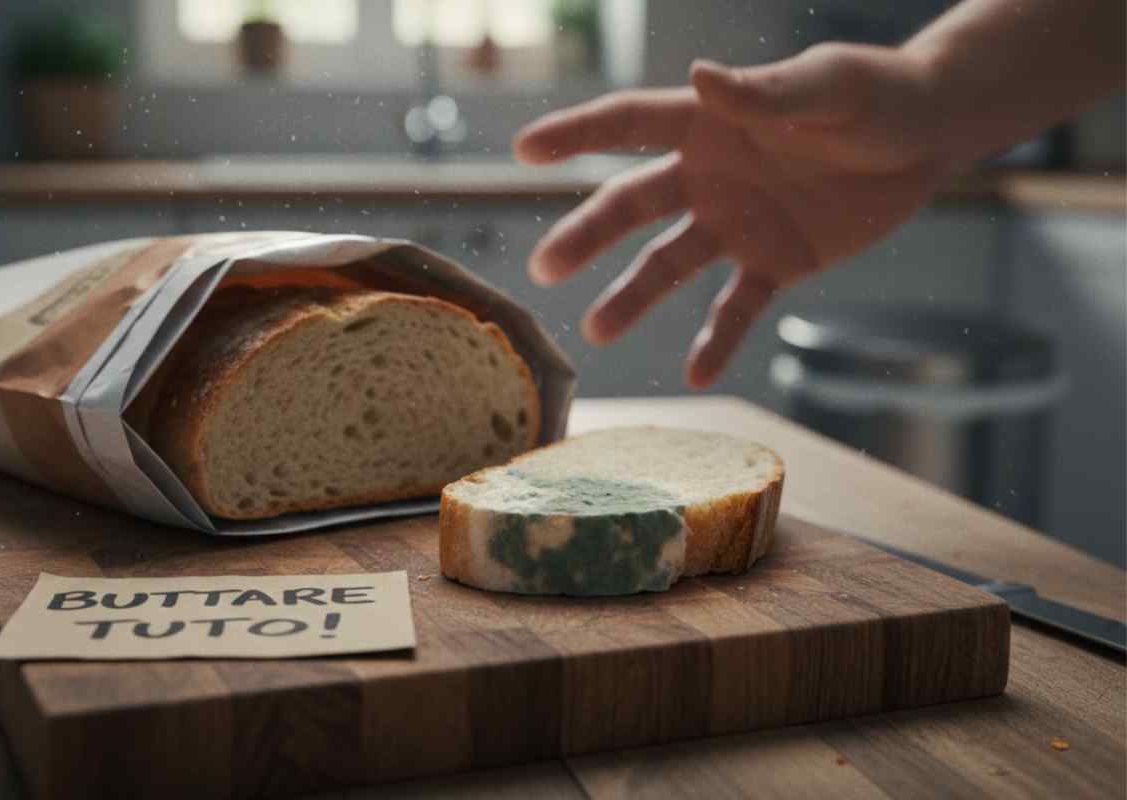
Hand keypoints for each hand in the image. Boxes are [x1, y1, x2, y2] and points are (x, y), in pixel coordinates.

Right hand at [514, 43, 952, 387]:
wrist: (929, 134)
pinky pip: (735, 307)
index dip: (575, 134)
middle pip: (631, 206)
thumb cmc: (877, 93)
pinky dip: (716, 340)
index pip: (628, 125)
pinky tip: (695, 375)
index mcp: (710, 123)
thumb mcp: (827, 88)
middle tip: (544, 271)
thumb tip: (700, 78)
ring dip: (633, 297)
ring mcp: (736, 222)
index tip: (523, 152)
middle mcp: (708, 175)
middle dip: (586, 236)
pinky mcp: (773, 262)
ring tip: (597, 332)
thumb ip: (765, 92)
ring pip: (669, 264)